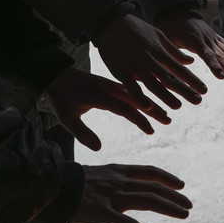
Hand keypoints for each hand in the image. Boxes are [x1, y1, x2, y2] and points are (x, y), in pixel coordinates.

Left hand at [45, 68, 170, 150]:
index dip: (137, 119)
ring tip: (166, 114)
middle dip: (153, 110)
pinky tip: (153, 104)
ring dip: (151, 104)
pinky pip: (131, 91)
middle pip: (135, 99)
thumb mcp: (66, 117)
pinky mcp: (111, 85)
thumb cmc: (60, 97)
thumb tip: (99, 148)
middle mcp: (108, 88)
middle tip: (168, 120)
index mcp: (99, 95)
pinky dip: (143, 98)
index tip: (150, 130)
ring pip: (135, 95)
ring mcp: (111, 85)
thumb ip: (81, 132)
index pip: (122, 108)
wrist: (55, 74)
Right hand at [74, 164, 192, 222]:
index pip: (147, 172)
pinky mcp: (104, 214)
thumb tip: (113, 185)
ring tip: (185, 215)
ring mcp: (113, 197)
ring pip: (149, 201)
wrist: (48, 186)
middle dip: (174, 196)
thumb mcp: (91, 175)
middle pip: (154, 187)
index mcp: (116, 172)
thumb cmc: (65, 183)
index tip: (180, 184)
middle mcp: (118, 182)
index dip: (166, 178)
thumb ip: (106, 180)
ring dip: (170, 208)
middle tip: (188, 205)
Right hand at [93, 14, 207, 109]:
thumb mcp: (158, 35)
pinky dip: (139, 96)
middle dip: (185, 90)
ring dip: (166, 96)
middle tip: (199, 101)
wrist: (110, 24)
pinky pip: (131, 86)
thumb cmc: (136, 30)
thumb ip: (174, 50)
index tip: (204, 90)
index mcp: (159, 52)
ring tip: (178, 106)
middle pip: (170, 79)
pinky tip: (148, 107)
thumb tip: (190, 61)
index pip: (179, 69)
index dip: (192, 80)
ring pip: (153, 84)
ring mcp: (136, 67)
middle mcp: (150, 61)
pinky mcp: (121, 72)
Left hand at [157, 15, 223, 79]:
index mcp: (195, 40)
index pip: (207, 55)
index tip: (222, 77)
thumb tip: (174, 65)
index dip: (214, 66)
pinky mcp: (218, 38)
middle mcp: (207, 39)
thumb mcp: (166, 38)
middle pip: (221, 55)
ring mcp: (214, 38)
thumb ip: (171, 51)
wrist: (178, 13)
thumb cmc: (169, 28)